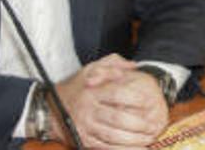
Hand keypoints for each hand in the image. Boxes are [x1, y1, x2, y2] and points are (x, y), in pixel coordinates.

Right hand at [50, 54, 169, 147]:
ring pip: (113, 135)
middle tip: (153, 124)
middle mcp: (89, 110)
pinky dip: (123, 149)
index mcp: (93, 92)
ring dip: (134, 139)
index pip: (118, 94)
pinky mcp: (85, 140)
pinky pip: (106, 147)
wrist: (50, 108)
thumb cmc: (76, 87)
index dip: (136, 99)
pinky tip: (138, 148)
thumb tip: (134, 66)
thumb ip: (113, 64)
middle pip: (117, 118)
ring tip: (150, 137)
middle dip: (139, 124)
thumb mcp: (91, 69)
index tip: (150, 101)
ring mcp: (86, 127)